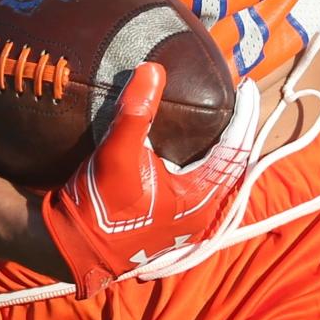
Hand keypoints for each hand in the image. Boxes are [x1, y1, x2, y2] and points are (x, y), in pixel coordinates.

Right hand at [43, 62, 258, 297]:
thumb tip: (152, 70)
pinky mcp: (172, 218)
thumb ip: (135, 114)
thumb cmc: (98, 209)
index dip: (242, 116)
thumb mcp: (115, 157)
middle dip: (234, 127)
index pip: (235, 151)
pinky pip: (200, 182)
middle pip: (231, 162)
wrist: (73, 249)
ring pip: (216, 174)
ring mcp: (187, 220)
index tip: (245, 86)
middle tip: (233, 94)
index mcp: (199, 201)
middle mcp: (201, 214)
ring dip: (219, 144)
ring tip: (218, 111)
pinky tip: (192, 141)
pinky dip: (202, 158)